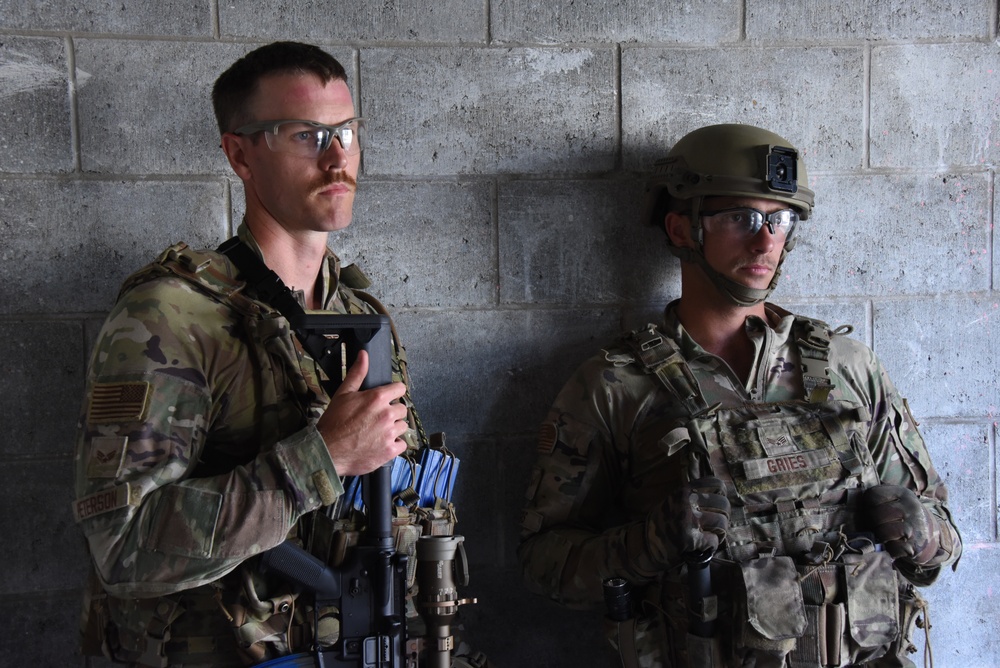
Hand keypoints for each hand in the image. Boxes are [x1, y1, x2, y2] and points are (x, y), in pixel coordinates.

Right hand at [315, 350, 408, 476]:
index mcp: (377, 398)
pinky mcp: (390, 450)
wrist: (328, 451)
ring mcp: (390, 434)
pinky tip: (381, 443)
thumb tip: (364, 355)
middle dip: (392, 412)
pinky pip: (402, 444)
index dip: (394, 393)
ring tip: (378, 431)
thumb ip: (357, 373)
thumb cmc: (334, 422)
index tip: (388, 398)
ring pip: (403, 426)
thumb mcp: (343, 394)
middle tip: (377, 418)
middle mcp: (386, 414)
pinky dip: (394, 444)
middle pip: (402, 408)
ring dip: (394, 428)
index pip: (400, 389)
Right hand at [656, 477, 730, 559]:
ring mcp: (690, 521)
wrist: (647, 543)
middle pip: (723, 504)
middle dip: (725, 515)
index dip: (722, 493)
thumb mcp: (673, 500)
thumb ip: (691, 495)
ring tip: (714, 534)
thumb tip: (717, 493)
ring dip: (721, 530)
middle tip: (719, 522)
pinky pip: (714, 540)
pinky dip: (713, 544)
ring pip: (721, 522)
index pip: (715, 483)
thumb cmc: (662, 521)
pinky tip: (706, 545)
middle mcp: (687, 503)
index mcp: (683, 491)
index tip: (720, 500)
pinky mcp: (692, 539)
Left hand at [863, 484, 940, 564]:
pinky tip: (894, 544)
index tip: (871, 509)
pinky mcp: (916, 545)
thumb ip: (878, 497)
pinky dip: (890, 549)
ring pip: (884, 532)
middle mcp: (911, 507)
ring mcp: (915, 527)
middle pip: (876, 515)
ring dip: (880, 536)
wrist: (928, 532)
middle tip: (876, 525)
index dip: (867, 505)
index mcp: (902, 493)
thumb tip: (851, 500)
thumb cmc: (903, 515)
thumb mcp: (896, 499)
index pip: (873, 495)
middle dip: (872, 522)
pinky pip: (893, 548)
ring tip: (884, 535)